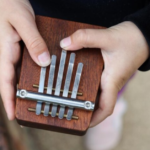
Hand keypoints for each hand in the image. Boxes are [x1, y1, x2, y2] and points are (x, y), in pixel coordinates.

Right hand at [0, 0, 49, 119]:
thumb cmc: (11, 4)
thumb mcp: (23, 21)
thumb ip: (33, 41)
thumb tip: (42, 62)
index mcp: (5, 52)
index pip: (5, 81)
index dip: (8, 99)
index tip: (12, 115)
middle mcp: (9, 55)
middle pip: (12, 82)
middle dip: (17, 98)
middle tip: (25, 111)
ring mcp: (15, 53)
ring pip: (19, 75)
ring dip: (24, 88)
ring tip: (33, 100)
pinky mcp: (21, 49)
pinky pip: (25, 65)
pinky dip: (30, 74)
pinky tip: (38, 78)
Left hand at [60, 21, 148, 126]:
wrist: (141, 35)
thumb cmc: (131, 39)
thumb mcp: (107, 37)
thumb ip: (85, 38)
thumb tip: (65, 44)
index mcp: (112, 80)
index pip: (105, 107)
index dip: (95, 119)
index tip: (84, 124)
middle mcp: (111, 82)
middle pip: (97, 102)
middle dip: (85, 108)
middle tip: (69, 108)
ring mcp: (110, 77)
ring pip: (96, 92)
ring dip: (85, 96)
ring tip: (69, 96)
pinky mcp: (108, 71)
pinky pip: (97, 82)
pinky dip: (88, 84)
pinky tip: (78, 78)